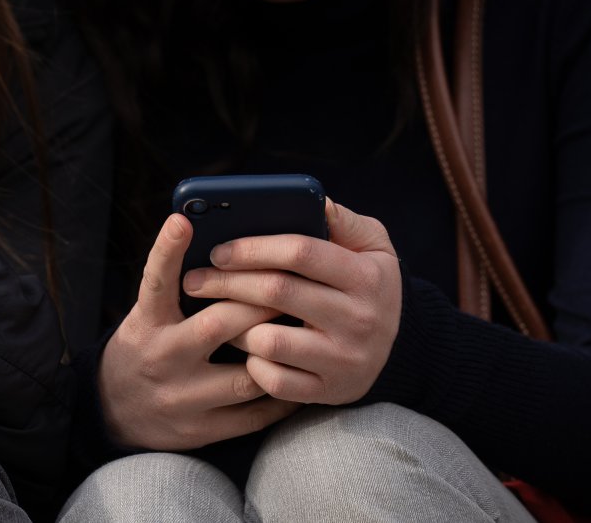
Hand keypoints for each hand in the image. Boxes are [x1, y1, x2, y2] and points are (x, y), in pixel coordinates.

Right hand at [100, 214, 301, 450]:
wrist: (113, 411)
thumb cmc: (144, 348)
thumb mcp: (147, 314)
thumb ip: (177, 288)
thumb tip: (223, 249)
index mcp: (147, 324)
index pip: (155, 282)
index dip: (167, 250)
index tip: (182, 220)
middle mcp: (162, 358)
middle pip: (218, 324)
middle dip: (260, 303)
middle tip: (292, 284)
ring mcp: (182, 398)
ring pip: (245, 375)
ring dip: (277, 352)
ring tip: (304, 332)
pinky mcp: (200, 430)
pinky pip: (253, 414)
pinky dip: (281, 393)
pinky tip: (296, 373)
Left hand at [183, 197, 401, 404]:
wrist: (396, 350)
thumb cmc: (367, 286)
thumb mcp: (372, 246)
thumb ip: (342, 220)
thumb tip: (313, 200)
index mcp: (366, 276)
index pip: (300, 251)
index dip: (252, 247)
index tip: (219, 249)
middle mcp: (360, 319)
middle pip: (276, 292)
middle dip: (226, 282)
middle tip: (195, 279)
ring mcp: (344, 360)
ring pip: (268, 340)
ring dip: (234, 325)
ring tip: (216, 313)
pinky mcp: (328, 392)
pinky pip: (273, 380)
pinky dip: (251, 364)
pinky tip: (244, 349)